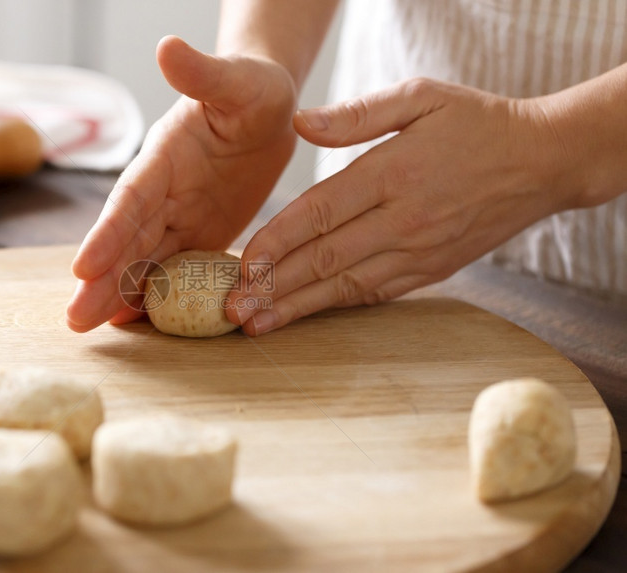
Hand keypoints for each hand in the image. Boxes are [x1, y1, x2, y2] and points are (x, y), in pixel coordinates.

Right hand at [67, 35, 296, 331]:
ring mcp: (177, 216)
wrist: (266, 110)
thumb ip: (203, 73)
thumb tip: (168, 47)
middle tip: (74, 321)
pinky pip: (174, 268)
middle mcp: (162, 191)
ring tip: (90, 327)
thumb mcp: (237, 81)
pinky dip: (154, 293)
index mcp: (163, 157)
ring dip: (117, 293)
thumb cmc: (253, 89)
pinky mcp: (198, 235)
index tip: (81, 266)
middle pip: (126, 240)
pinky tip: (135, 320)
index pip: (130, 198)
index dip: (107, 232)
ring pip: (142, 259)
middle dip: (100, 279)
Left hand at [227, 78, 575, 335]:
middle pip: (325, 259)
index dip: (276, 241)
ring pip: (346, 285)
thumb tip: (301, 123)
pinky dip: (336, 305)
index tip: (241, 263)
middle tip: (231, 309)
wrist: (544, 162)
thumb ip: (358, 114)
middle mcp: (404, 219)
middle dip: (273, 287)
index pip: (320, 213)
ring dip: (297, 307)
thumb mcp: (421, 96)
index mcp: (394, 172)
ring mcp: (419, 251)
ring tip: (257, 324)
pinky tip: (305, 316)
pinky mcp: (432, 270)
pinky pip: (374, 292)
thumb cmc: (477, 122)